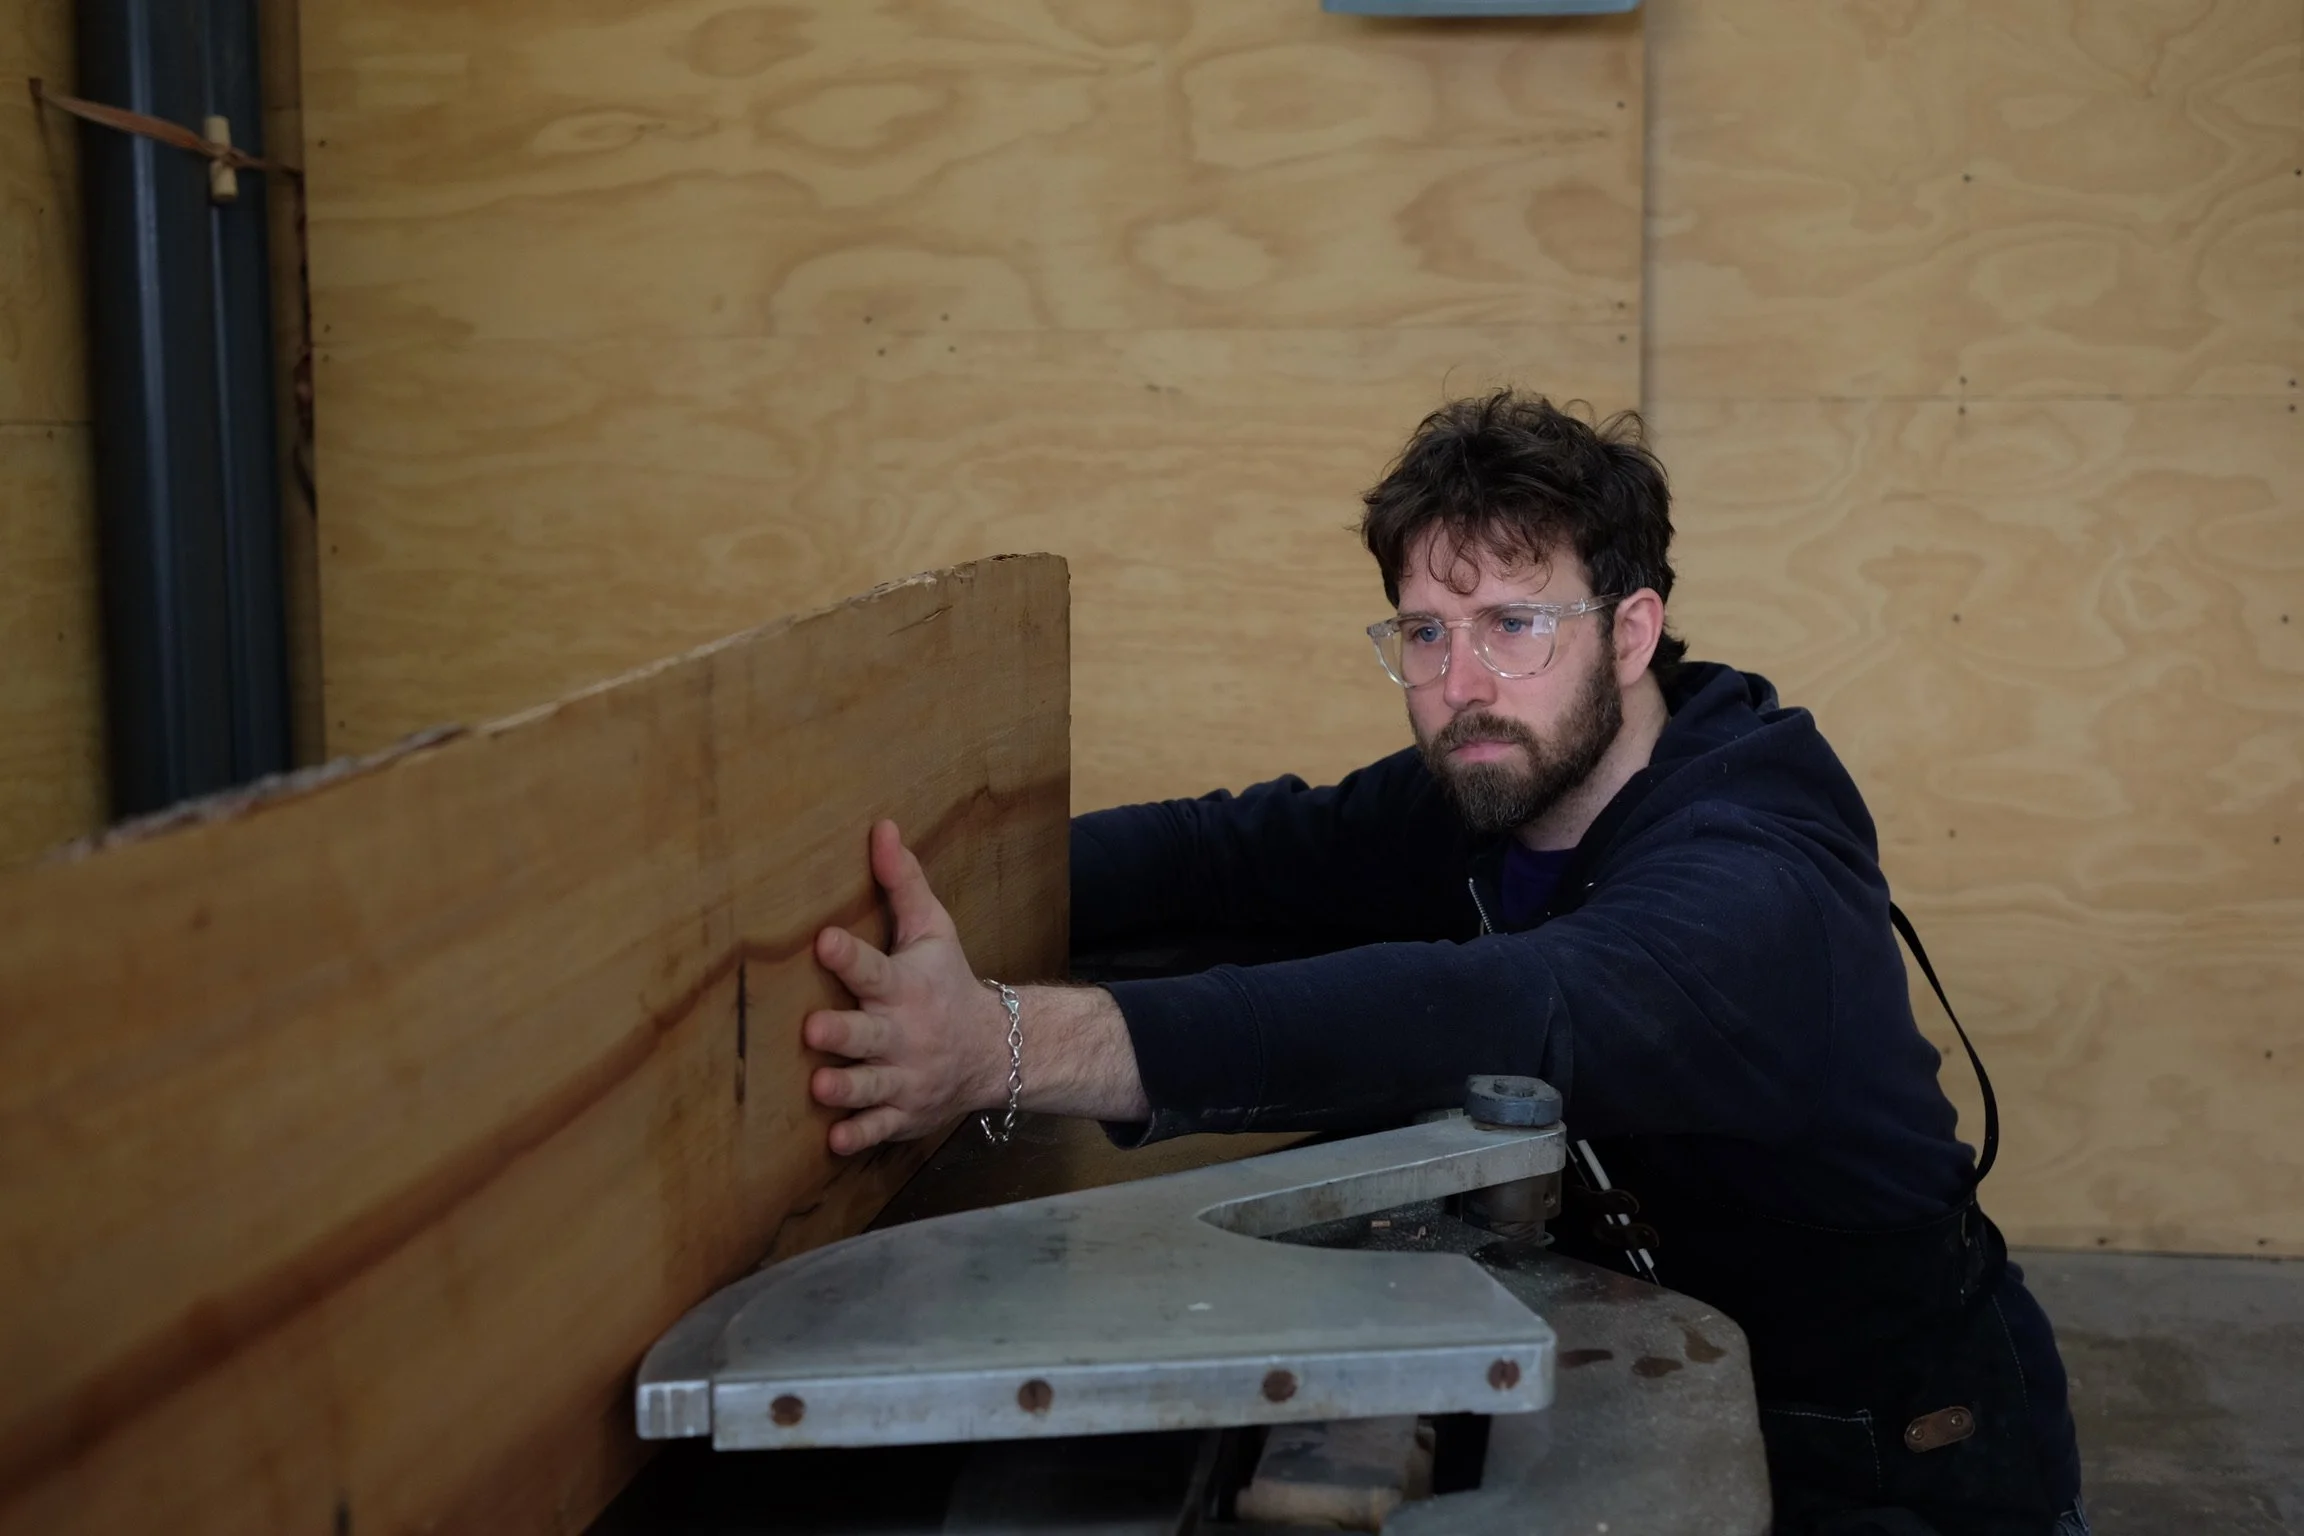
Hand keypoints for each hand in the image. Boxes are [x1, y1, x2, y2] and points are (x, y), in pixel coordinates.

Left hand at [804, 820, 1008, 1154]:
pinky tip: (835, 1140)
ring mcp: (905, 1078)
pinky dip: (861, 1136)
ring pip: (871, 1086)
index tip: (823, 940)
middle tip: (814, 1030)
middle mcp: (904, 1034)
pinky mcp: (904, 1113)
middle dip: (844, 1034)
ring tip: (820, 1085)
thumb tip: (882, 826)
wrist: (996, 1050)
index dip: (848, 956)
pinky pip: (881, 1129)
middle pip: (869, 1034)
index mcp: (905, 987)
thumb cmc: (949, 982)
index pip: (874, 968)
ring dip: (847, 1087)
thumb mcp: (933, 931)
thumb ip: (903, 884)